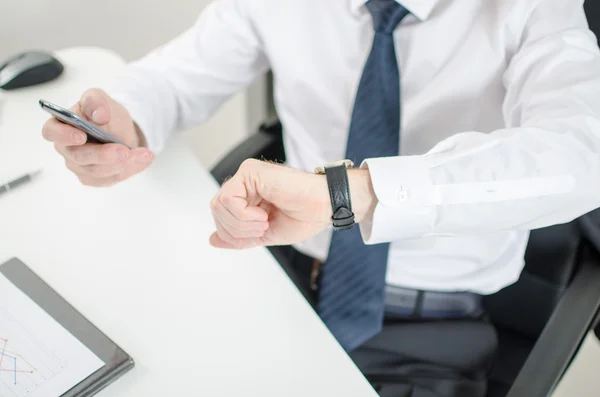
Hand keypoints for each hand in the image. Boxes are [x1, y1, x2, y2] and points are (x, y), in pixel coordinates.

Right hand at [41, 88, 153, 186]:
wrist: (120, 130)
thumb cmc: (103, 114)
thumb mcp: (100, 99)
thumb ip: (95, 101)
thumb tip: (99, 114)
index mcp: (60, 125)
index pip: (51, 132)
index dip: (63, 135)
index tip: (81, 135)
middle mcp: (67, 149)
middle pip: (79, 157)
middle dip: (103, 155)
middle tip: (123, 150)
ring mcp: (80, 167)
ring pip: (99, 171)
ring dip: (123, 163)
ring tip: (143, 153)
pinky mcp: (95, 179)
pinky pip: (112, 178)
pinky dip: (130, 169)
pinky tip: (143, 158)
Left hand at [209, 159, 376, 248]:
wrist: (324, 207)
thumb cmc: (304, 216)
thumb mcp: (265, 234)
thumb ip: (239, 237)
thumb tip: (212, 240)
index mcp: (248, 196)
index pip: (221, 217)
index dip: (234, 234)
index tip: (261, 233)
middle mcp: (244, 183)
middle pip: (216, 211)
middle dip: (236, 230)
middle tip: (263, 228)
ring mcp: (247, 175)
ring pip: (218, 205)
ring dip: (241, 223)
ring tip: (265, 221)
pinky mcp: (250, 171)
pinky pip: (227, 199)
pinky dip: (243, 215)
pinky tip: (263, 214)